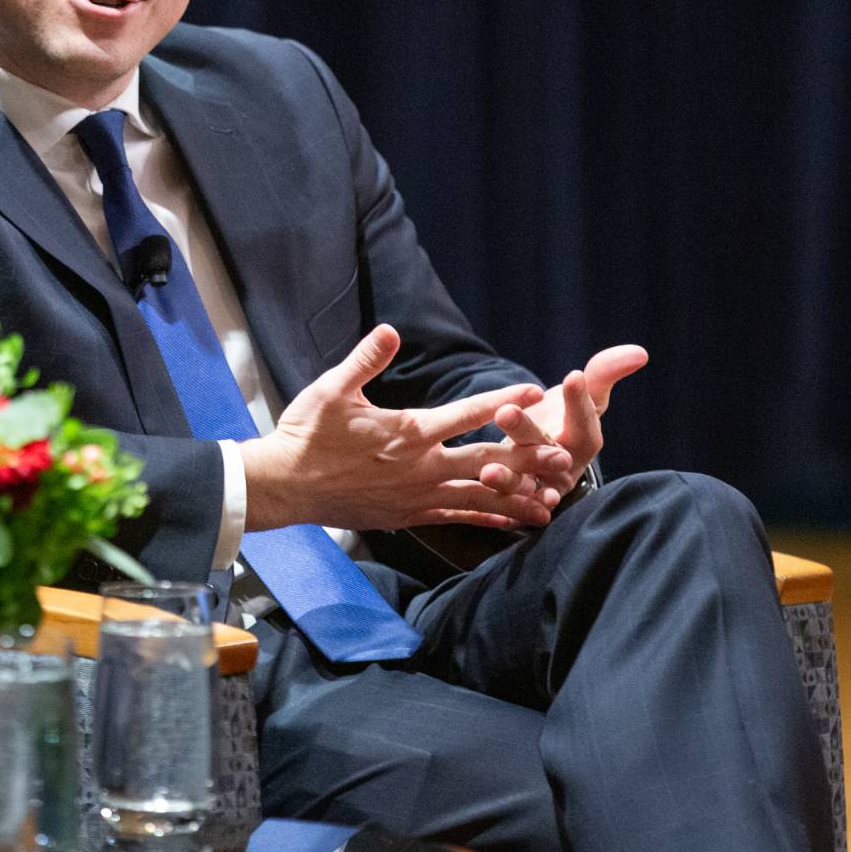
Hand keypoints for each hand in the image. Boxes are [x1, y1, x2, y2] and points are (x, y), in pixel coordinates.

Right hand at [241, 325, 570, 532]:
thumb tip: (389, 331)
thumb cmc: (305, 434)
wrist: (285, 486)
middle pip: (485, 461)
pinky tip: (511, 520)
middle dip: (527, 458)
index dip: (502, 400)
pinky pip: (457, 518)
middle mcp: (420, 467)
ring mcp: (416, 496)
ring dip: (517, 495)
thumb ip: (365, 360)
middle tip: (566, 457)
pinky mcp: (408, 516)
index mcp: (407, 432)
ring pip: (478, 496)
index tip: (534, 390)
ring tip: (552, 498)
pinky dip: (487, 518)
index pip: (465, 414)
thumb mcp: (331, 390)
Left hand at [495, 345, 648, 494]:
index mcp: (583, 439)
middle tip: (506, 411)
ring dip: (508, 479)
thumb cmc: (565, 420)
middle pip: (545, 449)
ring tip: (488, 470)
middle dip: (526, 430)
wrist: (542, 453)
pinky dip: (500, 506)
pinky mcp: (518, 504)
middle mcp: (563, 465)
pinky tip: (483, 498)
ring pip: (525, 484)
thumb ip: (604, 374)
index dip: (578, 400)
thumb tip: (639, 352)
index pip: (583, 418)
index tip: (573, 376)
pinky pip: (509, 508)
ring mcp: (540, 486)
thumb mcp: (586, 397)